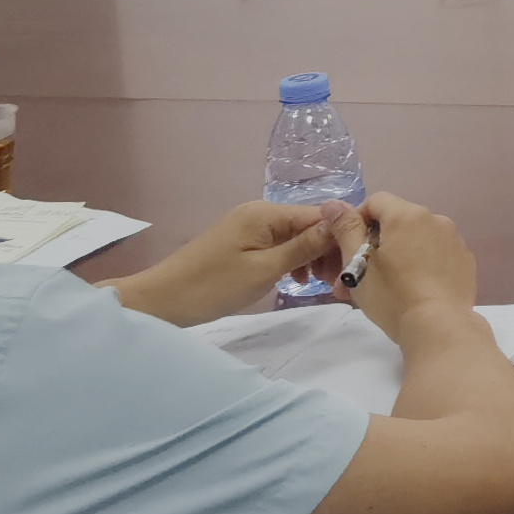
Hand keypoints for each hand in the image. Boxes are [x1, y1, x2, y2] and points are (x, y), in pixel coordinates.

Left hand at [115, 197, 362, 324]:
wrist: (161, 301)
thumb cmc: (214, 286)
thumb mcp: (265, 269)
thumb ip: (304, 246)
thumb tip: (340, 223)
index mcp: (266, 213)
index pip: (319, 216)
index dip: (340, 237)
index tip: (352, 267)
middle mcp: (259, 212)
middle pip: (308, 225)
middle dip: (326, 250)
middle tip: (334, 282)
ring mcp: (247, 227)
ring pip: (294, 237)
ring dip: (310, 258)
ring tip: (317, 285)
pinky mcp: (240, 242)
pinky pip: (277, 245)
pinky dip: (291, 261)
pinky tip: (294, 280)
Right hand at [341, 192, 479, 343]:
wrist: (439, 325)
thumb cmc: (392, 295)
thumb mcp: (358, 263)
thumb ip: (346, 228)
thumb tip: (333, 204)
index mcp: (408, 215)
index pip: (376, 201)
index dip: (357, 221)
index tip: (349, 248)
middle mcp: (436, 220)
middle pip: (397, 221)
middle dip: (376, 242)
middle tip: (360, 274)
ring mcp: (454, 239)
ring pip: (417, 238)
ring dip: (398, 253)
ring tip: (385, 286)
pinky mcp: (465, 260)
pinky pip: (436, 253)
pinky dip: (422, 263)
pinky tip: (414, 288)